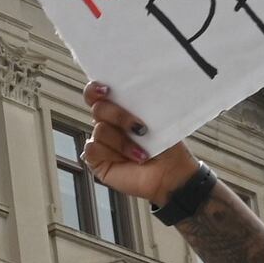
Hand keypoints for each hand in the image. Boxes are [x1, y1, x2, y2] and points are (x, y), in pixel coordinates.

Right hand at [81, 83, 199, 203]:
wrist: (171, 173)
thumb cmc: (165, 145)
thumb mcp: (154, 118)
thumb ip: (136, 105)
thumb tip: (125, 94)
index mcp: (118, 110)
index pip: (96, 94)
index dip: (95, 89)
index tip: (106, 90)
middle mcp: (107, 124)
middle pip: (98, 109)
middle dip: (119, 116)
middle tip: (140, 128)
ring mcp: (101, 143)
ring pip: (99, 130)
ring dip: (124, 142)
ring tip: (142, 153)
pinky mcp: (97, 161)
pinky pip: (92, 149)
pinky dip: (113, 153)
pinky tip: (131, 159)